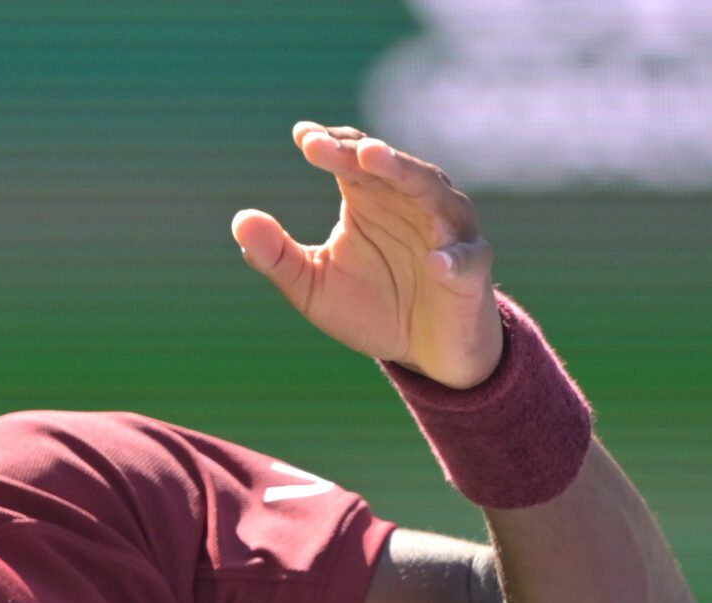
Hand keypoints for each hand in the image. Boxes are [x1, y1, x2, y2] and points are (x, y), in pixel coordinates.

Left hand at [231, 121, 503, 389]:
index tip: (303, 140)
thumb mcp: (314, 287)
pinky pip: (465, 259)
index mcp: (371, 195)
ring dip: (403, 174)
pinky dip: (452, 258)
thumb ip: (277, 256)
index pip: (351, 156)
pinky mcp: (471, 271)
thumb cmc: (372, 307)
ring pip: (430, 191)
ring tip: (373, 160)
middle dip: (355, 151)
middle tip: (322, 146)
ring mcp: (446, 231)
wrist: (427, 354)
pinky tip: (434, 262)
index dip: (329, 144)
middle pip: (388, 164)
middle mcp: (412, 201)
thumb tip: (240, 221)